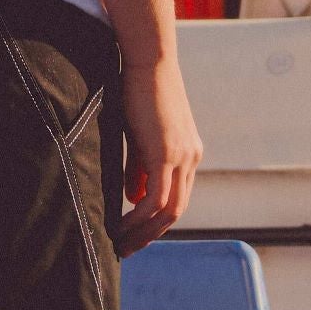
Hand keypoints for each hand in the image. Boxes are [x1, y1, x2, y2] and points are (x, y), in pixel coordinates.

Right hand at [116, 54, 202, 252]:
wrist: (148, 60)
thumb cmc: (139, 90)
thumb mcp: (140, 136)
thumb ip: (140, 168)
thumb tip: (135, 199)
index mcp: (189, 153)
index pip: (177, 198)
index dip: (156, 221)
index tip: (134, 234)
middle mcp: (192, 158)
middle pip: (176, 211)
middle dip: (150, 235)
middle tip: (126, 249)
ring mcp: (183, 157)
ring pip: (169, 211)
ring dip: (143, 232)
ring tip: (119, 243)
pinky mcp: (167, 154)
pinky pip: (156, 199)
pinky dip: (138, 218)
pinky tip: (120, 224)